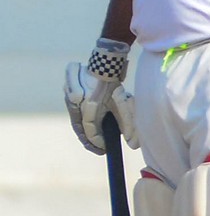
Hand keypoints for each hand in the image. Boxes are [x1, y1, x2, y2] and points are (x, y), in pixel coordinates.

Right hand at [64, 39, 139, 153]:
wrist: (103, 66)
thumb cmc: (114, 84)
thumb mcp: (124, 103)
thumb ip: (129, 123)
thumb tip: (133, 144)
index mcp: (90, 106)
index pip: (91, 130)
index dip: (96, 142)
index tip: (104, 150)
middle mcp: (77, 104)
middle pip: (80, 128)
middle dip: (88, 141)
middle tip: (97, 149)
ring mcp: (70, 99)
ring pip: (76, 121)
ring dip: (83, 132)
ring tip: (91, 143)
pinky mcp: (69, 95)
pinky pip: (74, 113)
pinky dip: (80, 123)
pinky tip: (87, 129)